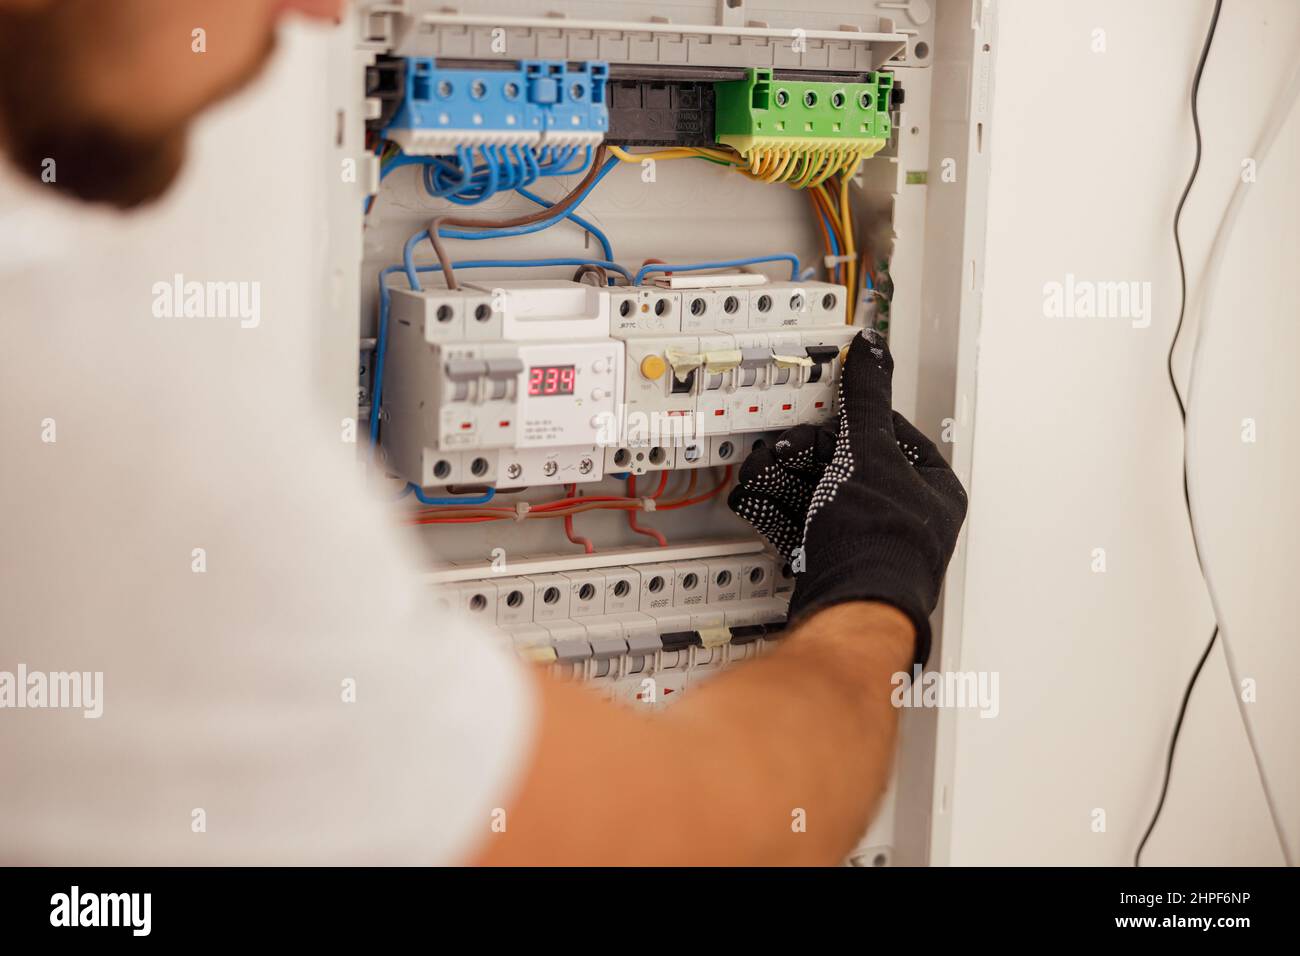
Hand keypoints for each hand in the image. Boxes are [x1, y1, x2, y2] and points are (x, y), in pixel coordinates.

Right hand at [728, 330, 966, 663]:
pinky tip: (758, 497)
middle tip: (783, 448)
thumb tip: (872, 354)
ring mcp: (873, 543)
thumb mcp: (868, 449)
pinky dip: (783, 508)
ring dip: (787, 478)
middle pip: (850, 465)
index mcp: (935, 488)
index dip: (853, 421)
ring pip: (824, 495)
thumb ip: (866, 398)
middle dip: (806, 454)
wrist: (849, 607)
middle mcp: (909, 518)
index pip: (895, 434)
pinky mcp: (839, 563)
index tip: (825, 414)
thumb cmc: (877, 541)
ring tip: (762, 470)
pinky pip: (809, 525)